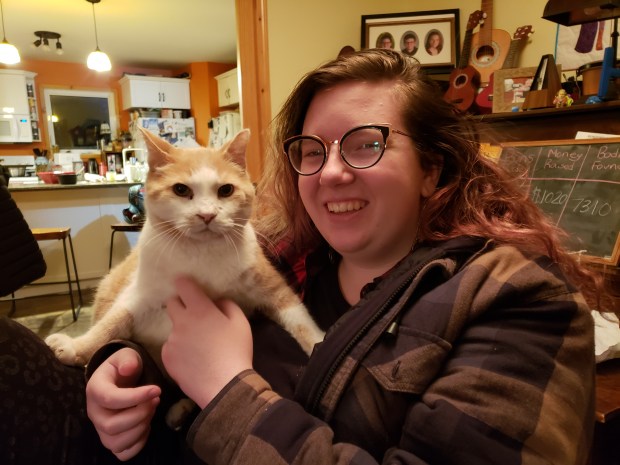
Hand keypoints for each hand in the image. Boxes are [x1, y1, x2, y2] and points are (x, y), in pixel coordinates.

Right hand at [86, 348, 160, 460]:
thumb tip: (128, 368)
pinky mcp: (111, 440)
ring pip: (116, 443)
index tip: (157, 389)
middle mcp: (94, 413)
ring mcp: (101, 430)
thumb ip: (128, 359)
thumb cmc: (124, 368)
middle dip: (140, 414)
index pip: (110, 399)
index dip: (135, 397)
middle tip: (155, 400)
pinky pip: (123, 453)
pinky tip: (146, 426)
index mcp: (95, 390)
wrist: (120, 379)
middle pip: (112, 426)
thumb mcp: (126, 356)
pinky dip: (138, 444)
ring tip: (151, 410)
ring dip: (140, 428)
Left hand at [162, 276, 252, 408]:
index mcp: (200, 309)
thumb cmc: (236, 351)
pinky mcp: (166, 357)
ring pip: (174, 328)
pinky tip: (192, 360)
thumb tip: (217, 301)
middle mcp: (181, 321)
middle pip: (172, 304)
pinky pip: (171, 347)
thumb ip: (227, 305)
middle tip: (194, 316)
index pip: (183, 285)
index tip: (187, 285)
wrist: (224, 386)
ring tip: (198, 346)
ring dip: (182, 330)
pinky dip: (179, 349)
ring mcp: (171, 340)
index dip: (184, 283)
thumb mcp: (241, 323)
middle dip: (181, 305)